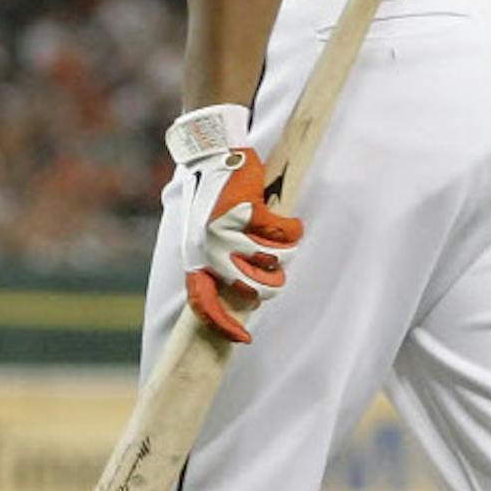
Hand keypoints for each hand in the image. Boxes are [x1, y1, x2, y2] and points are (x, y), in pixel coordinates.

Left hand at [165, 104, 303, 344]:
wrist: (215, 152)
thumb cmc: (214, 196)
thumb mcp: (205, 233)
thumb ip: (217, 261)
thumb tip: (242, 295)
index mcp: (197, 255)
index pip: (203, 302)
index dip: (222, 325)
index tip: (244, 338)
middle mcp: (210, 248)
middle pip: (258, 289)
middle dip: (274, 280)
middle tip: (275, 265)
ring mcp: (228, 231)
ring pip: (277, 260)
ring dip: (285, 248)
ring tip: (275, 232)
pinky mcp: (249, 211)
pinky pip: (286, 233)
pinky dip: (293, 227)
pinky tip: (286, 217)